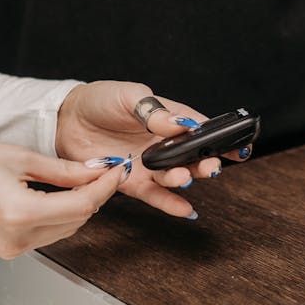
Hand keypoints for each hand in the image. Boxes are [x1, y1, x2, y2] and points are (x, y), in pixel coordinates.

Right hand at [0, 135, 125, 258]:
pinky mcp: (7, 248)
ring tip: (83, 178)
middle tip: (103, 168)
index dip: (105, 186)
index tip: (118, 168)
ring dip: (78, 206)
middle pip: (77, 220)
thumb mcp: (19, 157)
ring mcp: (11, 247)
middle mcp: (17, 238)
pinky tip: (59, 194)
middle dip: (94, 194)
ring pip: (65, 229)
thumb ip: (63, 170)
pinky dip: (59, 215)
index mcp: (20, 214)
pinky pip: (46, 233)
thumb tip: (96, 171)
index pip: (82, 205)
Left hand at [56, 82, 243, 218]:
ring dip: (183, 179)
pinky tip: (186, 210)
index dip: (221, 138)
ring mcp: (148, 164)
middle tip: (210, 166)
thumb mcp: (127, 95)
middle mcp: (162, 143)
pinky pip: (154, 194)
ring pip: (174, 176)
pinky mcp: (130, 181)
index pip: (201, 128)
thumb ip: (153, 110)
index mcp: (167, 118)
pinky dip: (170, 203)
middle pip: (192, 157)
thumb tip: (178, 124)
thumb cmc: (99, 100)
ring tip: (184, 178)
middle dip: (205, 162)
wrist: (66, 120)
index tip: (238, 146)